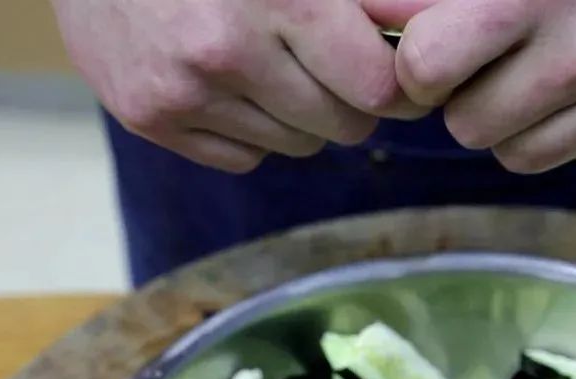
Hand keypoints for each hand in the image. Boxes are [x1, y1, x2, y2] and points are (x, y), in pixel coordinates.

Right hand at [53, 0, 426, 172]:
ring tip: (269, 61)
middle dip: (350, 100)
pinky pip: (244, 158)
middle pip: (344, 126)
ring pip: (298, 146)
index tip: (390, 71)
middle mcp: (226, 49)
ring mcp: (182, 90)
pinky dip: (252, 131)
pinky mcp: (148, 117)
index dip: (394, 84)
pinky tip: (228, 82)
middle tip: (327, 62)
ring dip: (301, 116)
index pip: (377, 88)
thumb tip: (427, 22)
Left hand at [365, 0, 575, 172]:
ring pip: (518, 156)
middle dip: (468, 98)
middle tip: (494, 61)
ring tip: (548, 70)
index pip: (426, 64)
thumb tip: (376, 13)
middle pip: (468, 126)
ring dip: (517, 122)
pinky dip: (574, 130)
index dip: (418, 62)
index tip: (435, 49)